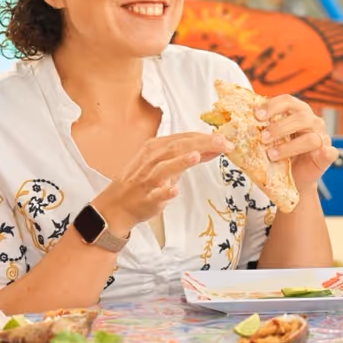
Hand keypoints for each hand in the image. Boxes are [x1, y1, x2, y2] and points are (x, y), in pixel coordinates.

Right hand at [92, 132, 226, 234]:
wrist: (117, 205)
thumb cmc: (143, 181)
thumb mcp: (165, 164)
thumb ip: (187, 156)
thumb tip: (213, 148)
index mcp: (156, 148)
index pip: (183, 138)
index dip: (205, 138)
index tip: (224, 140)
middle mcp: (151, 160)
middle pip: (177, 147)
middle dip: (201, 144)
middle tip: (222, 143)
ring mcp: (147, 179)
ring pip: (164, 168)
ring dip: (180, 162)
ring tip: (197, 156)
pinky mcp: (146, 198)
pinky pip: (155, 195)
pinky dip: (165, 193)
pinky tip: (175, 191)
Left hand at [255, 95, 335, 188]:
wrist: (292, 178)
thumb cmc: (279, 154)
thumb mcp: (269, 138)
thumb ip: (261, 127)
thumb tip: (239, 120)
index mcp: (298, 112)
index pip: (287, 101)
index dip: (272, 105)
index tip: (257, 115)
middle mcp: (312, 122)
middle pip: (300, 117)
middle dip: (279, 127)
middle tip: (263, 138)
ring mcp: (322, 138)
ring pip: (311, 137)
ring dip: (289, 146)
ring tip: (271, 155)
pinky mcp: (327, 155)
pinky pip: (329, 152)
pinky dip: (325, 152)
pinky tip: (320, 153)